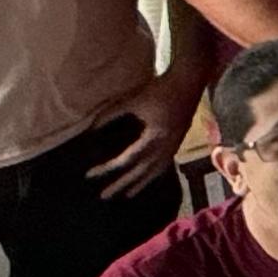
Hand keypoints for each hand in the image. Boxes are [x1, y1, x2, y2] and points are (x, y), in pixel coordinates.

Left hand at [83, 68, 203, 199]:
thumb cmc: (160, 88)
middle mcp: (166, 146)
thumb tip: (91, 129)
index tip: (89, 175)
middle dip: (122, 184)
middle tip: (104, 196)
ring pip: (156, 171)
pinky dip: (154, 174)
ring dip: (140, 183)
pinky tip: (149, 177)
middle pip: (142, 171)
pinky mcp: (178, 140)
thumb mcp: (132, 100)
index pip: (127, 159)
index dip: (107, 168)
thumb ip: (111, 114)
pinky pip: (165, 164)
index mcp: (155, 137)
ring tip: (127, 194)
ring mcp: (174, 144)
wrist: (189, 80)